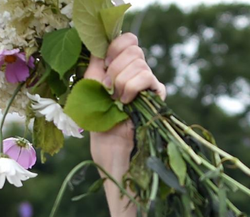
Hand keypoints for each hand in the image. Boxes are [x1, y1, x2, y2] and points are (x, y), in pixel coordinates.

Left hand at [83, 34, 165, 180]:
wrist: (109, 144)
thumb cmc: (98, 118)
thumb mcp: (92, 83)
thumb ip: (97, 61)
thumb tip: (101, 41)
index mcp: (122, 65)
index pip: (129, 40)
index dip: (116, 46)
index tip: (105, 64)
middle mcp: (138, 71)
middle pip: (134, 48)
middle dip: (116, 67)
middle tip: (109, 89)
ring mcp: (149, 83)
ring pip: (139, 63)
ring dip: (122, 81)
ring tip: (117, 99)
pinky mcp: (157, 95)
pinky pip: (147, 77)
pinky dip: (132, 87)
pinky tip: (126, 102)